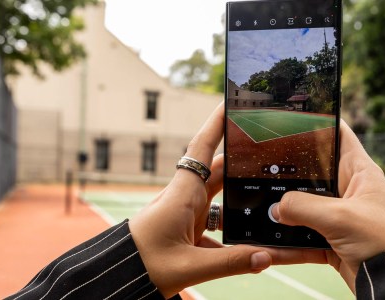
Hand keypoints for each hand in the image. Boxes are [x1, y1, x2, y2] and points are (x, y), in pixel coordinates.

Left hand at [129, 103, 326, 297]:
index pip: (201, 148)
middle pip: (218, 171)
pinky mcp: (186, 230)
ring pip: (219, 197)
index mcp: (182, 194)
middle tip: (267, 149)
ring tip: (266, 197)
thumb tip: (265, 257)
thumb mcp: (188, 267)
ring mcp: (186, 213)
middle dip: (241, 161)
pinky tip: (248, 245)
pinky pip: (215, 224)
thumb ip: (230, 263)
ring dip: (239, 198)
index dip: (216, 123)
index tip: (229, 102)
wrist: (117, 277)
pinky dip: (232, 231)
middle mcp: (185, 198)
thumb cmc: (142, 266)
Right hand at [271, 120, 384, 291]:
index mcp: (359, 172)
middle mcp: (348, 192)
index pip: (338, 135)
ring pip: (303, 211)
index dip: (317, 122)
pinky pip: (302, 240)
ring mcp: (339, 218)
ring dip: (281, 215)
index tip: (291, 115)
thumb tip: (275, 209)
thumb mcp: (340, 217)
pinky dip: (285, 246)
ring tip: (256, 213)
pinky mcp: (333, 243)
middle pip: (311, 175)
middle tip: (257, 168)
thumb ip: (303, 207)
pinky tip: (266, 248)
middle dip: (286, 175)